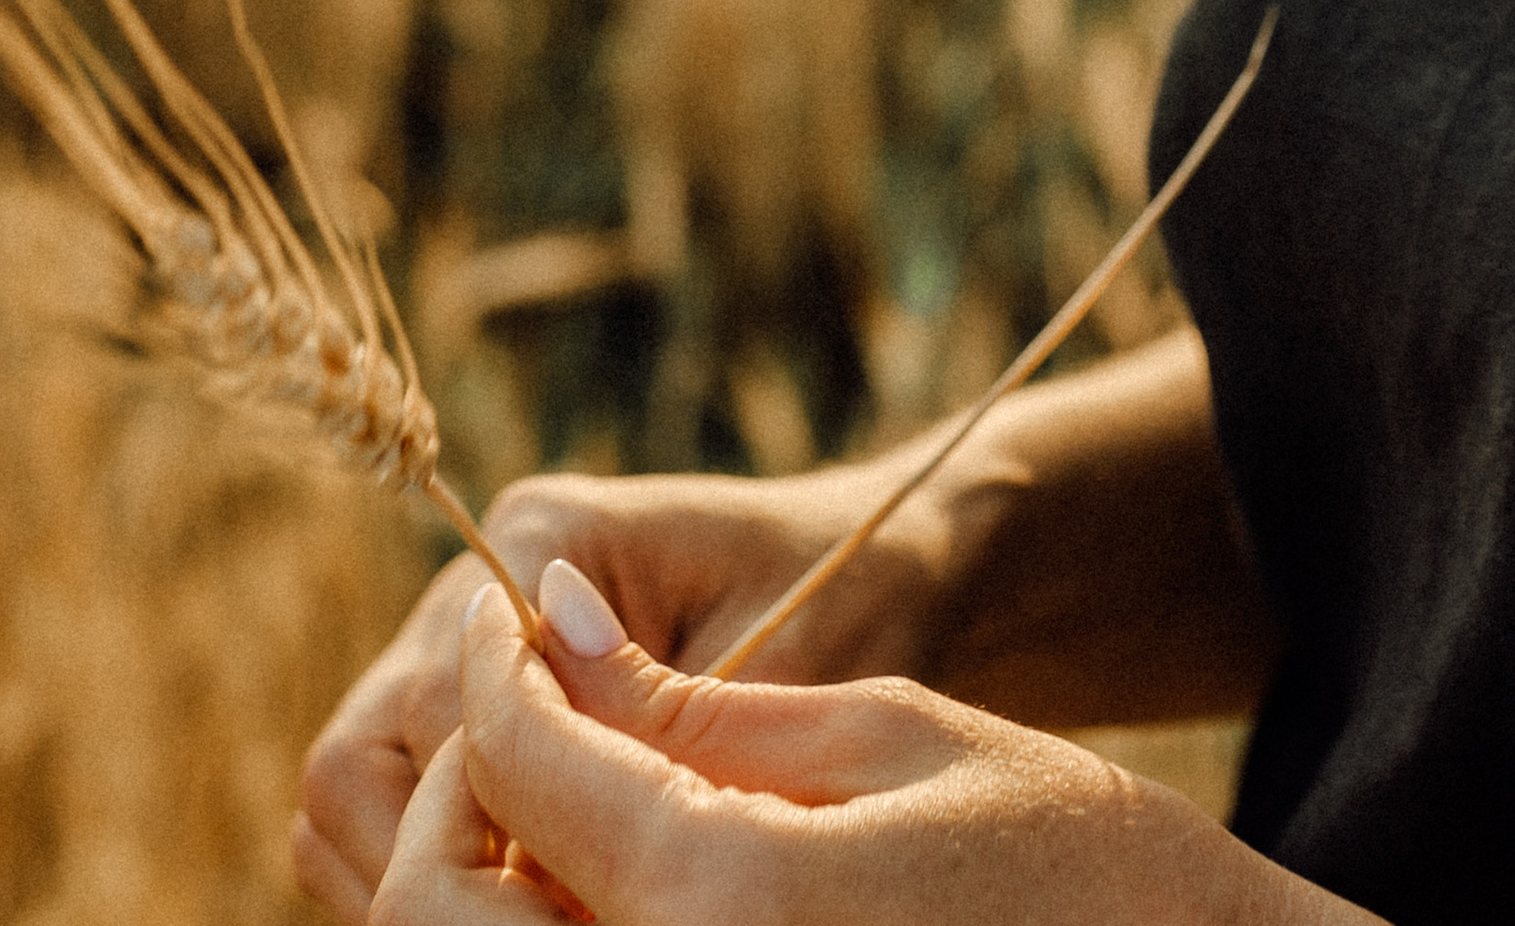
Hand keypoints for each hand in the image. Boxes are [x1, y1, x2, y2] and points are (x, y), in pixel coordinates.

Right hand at [294, 463, 945, 920]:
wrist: (901, 560)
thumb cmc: (861, 592)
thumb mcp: (782, 658)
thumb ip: (657, 728)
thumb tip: (548, 813)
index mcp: (546, 535)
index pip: (435, 711)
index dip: (484, 826)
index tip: (568, 893)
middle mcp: (481, 587)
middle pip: (356, 764)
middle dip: (424, 867)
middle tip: (542, 922)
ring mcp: (466, 647)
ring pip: (353, 799)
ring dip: (425, 880)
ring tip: (546, 919)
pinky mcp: (486, 709)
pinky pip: (394, 818)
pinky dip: (451, 878)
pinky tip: (550, 907)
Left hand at [373, 570, 1372, 925]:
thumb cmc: (1079, 866)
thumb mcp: (897, 735)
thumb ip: (699, 710)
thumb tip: (549, 636)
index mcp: (720, 904)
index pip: (516, 765)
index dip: (495, 670)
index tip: (509, 618)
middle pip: (435, 916)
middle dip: (452, 802)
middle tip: (524, 721)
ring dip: (474, 896)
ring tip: (553, 814)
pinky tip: (602, 900)